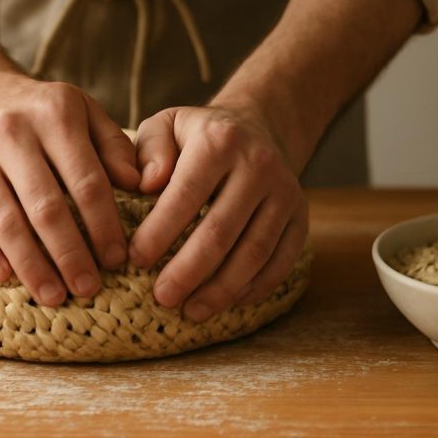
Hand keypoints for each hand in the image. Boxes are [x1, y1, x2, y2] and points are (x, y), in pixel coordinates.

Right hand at [0, 72, 140, 305]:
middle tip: (88, 288)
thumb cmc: (43, 116)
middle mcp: (10, 130)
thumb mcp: (86, 115)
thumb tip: (141, 183)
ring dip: (31, 265)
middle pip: (46, 206)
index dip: (103, 225)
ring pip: (5, 220)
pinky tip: (5, 278)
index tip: (117, 259)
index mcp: (55, 114)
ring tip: (53, 295)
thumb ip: (116, 148)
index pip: (86, 180)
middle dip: (70, 254)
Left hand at [128, 105, 307, 320]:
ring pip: (254, 252)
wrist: (256, 126)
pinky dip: (256, 287)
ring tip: (191, 312)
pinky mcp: (300, 216)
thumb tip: (146, 184)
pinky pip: (281, 260)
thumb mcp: (166, 125)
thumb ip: (149, 150)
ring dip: (221, 289)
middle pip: (221, 230)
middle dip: (188, 270)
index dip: (160, 231)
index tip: (136, 259)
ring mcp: (284, 193)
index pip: (186, 194)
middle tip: (162, 298)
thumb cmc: (197, 135)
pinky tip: (229, 302)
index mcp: (220, 141)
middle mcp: (258, 165)